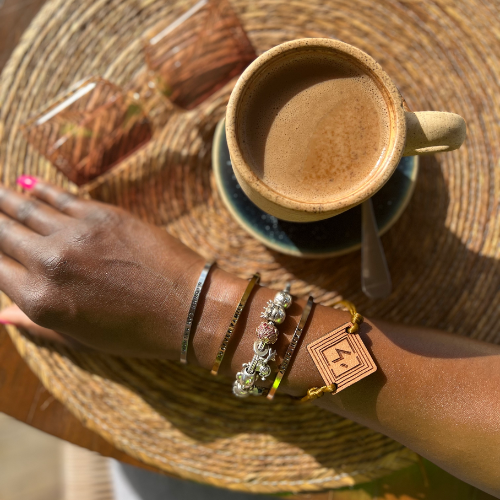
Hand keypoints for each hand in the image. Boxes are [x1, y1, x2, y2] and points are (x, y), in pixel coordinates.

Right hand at [0, 177, 204, 356]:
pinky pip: (61, 196)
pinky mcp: (103, 214)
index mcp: (40, 300)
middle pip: (3, 232)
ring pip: (25, 207)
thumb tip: (1, 316)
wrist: (189, 307)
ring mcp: (76, 233)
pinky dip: (40, 189)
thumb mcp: (80, 338)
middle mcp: (49, 263)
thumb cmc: (136, 332)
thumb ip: (35, 323)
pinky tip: (27, 183)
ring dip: (3, 198)